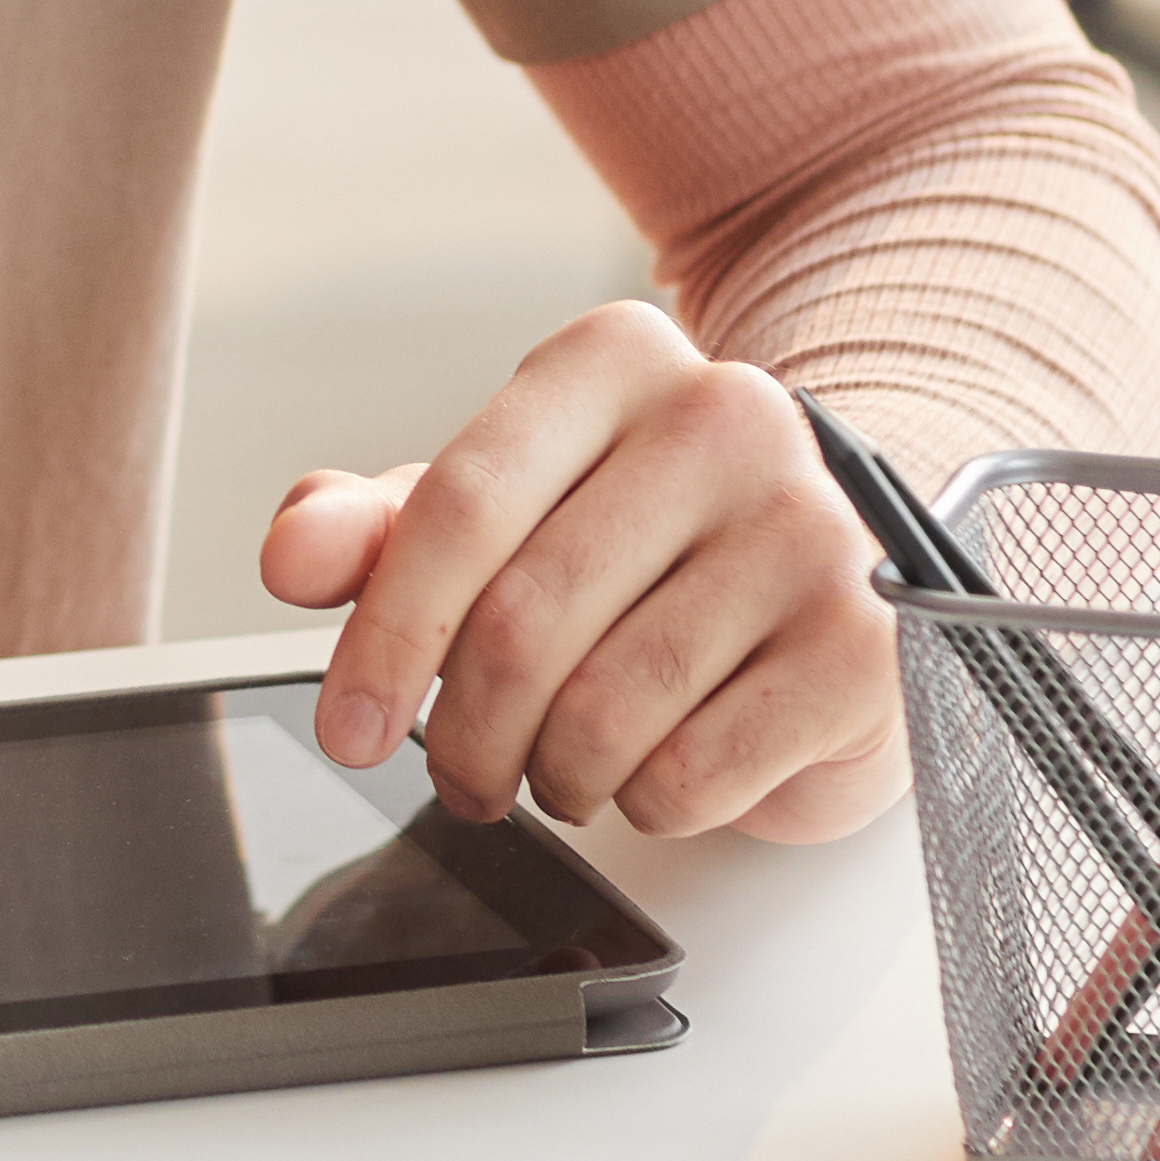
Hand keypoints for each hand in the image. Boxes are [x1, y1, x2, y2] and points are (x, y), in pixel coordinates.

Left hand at [258, 300, 904, 844]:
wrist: (834, 570)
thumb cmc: (641, 543)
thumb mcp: (500, 512)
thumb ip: (381, 526)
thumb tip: (294, 554)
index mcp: (614, 358)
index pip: (462, 503)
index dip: (385, 634)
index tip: (347, 728)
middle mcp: (726, 417)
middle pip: (523, 623)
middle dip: (466, 734)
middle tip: (461, 776)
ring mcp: (810, 529)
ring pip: (604, 713)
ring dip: (554, 776)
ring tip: (561, 768)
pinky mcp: (865, 646)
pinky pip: (694, 771)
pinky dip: (647, 802)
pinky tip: (655, 771)